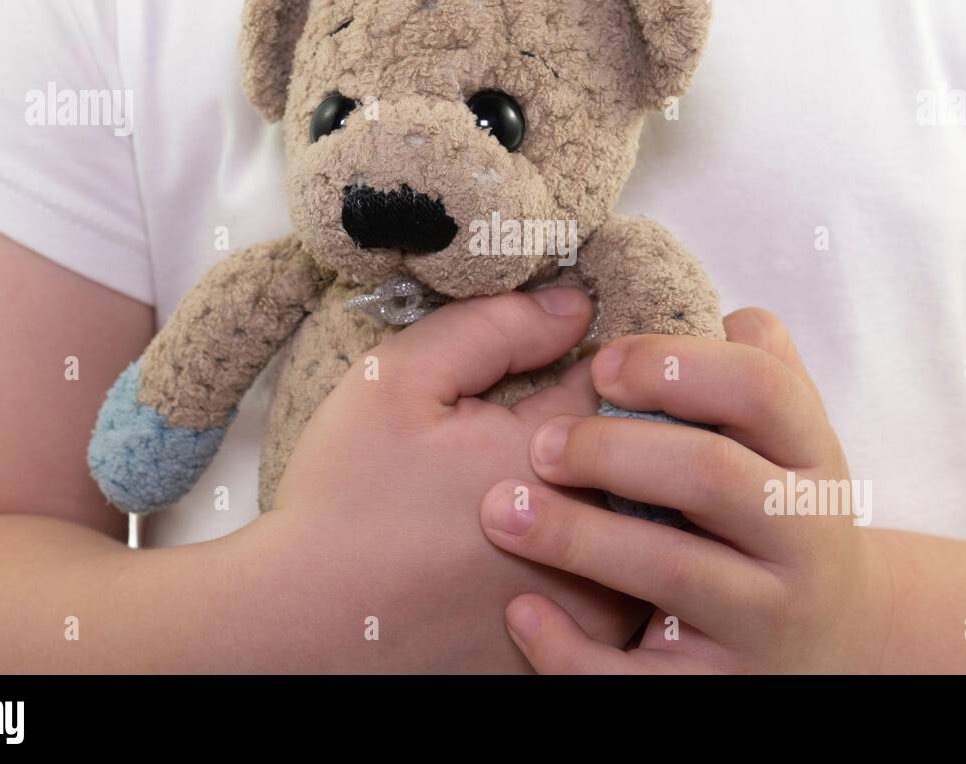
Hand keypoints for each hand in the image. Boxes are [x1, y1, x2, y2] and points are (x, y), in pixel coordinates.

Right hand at [257, 288, 644, 671]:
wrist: (308, 630)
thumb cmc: (346, 500)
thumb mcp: (398, 381)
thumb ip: (496, 328)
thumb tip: (579, 306)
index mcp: (560, 457)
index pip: (632, 386)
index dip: (611, 368)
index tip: (582, 368)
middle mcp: (597, 534)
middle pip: (657, 458)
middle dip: (627, 431)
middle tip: (565, 432)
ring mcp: (597, 604)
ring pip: (651, 525)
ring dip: (629, 496)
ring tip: (557, 487)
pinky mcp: (583, 659)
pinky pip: (629, 590)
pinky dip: (609, 562)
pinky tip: (557, 548)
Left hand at [479, 308, 893, 672]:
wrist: (835, 646)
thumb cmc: (781, 516)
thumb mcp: (791, 443)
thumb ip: (762, 370)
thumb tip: (718, 312)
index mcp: (813, 461)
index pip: (762, 390)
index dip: (677, 366)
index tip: (600, 364)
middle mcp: (802, 540)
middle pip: (710, 474)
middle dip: (613, 449)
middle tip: (539, 444)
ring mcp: (765, 621)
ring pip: (669, 572)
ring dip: (574, 537)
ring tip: (501, 511)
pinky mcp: (719, 691)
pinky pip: (636, 679)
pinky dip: (570, 649)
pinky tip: (519, 612)